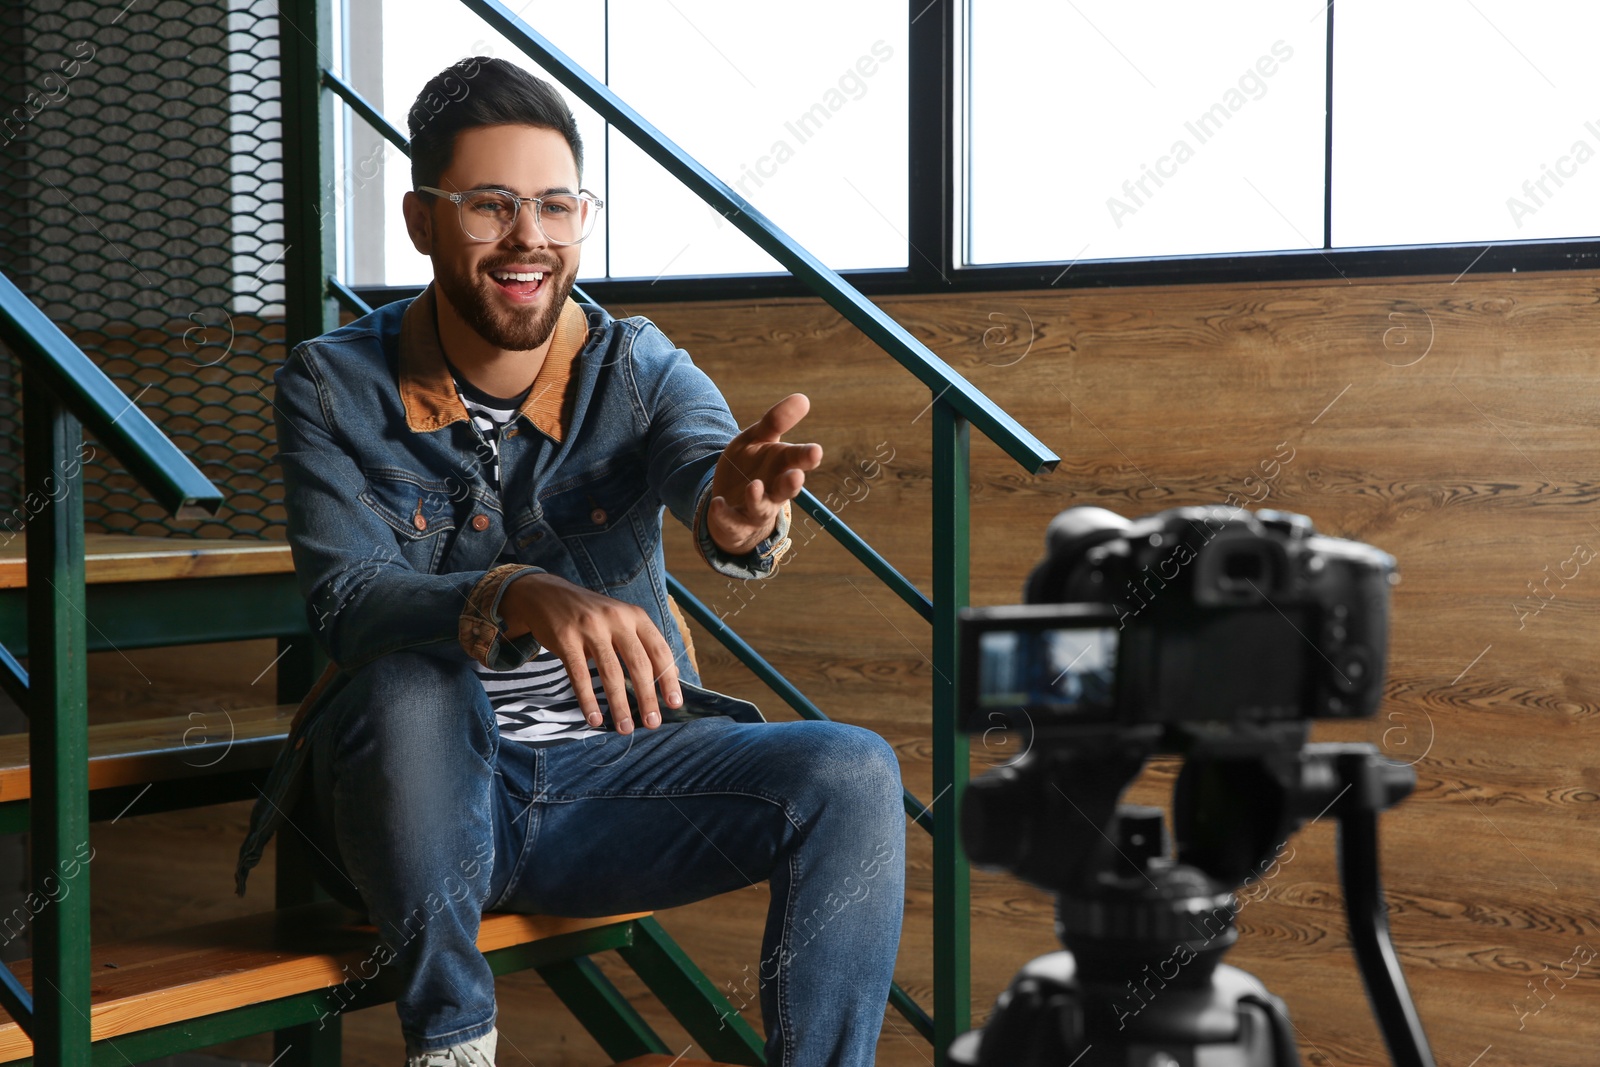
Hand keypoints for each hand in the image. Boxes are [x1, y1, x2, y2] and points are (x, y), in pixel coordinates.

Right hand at [499, 572, 679, 733]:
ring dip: (620, 705)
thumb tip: (670, 676)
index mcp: (635, 616)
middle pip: (638, 664)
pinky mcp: (566, 639)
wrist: (547, 595)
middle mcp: (616, 619)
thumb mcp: (621, 620)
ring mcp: (590, 628)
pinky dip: (588, 700)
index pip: (659, 650)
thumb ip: (642, 644)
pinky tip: (594, 719)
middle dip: (647, 698)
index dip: (669, 679)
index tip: (675, 704)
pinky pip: (580, 675)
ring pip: (610, 673)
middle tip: (653, 723)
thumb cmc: (591, 615)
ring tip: (625, 728)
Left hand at [709, 393, 822, 554]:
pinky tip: (717, 504)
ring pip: (761, 508)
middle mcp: (774, 490)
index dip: (807, 457)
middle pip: (786, 488)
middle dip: (791, 483)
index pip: (798, 461)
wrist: (730, 502)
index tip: (815, 451)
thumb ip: (776, 421)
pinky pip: (730, 521)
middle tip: (797, 475)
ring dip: (758, 498)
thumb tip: (803, 398)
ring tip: (755, 486)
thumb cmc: (751, 467)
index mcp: (782, 466)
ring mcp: (755, 509)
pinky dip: (724, 514)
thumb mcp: (758, 439)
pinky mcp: (734, 523)